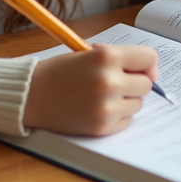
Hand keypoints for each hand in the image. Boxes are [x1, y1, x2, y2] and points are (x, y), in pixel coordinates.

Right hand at [23, 43, 157, 135]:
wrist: (31, 95)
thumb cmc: (60, 71)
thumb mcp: (89, 54)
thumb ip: (118, 59)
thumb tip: (149, 71)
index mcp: (106, 57)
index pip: (149, 57)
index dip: (147, 64)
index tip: (142, 70)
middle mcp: (109, 81)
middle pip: (146, 85)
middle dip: (135, 83)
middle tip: (116, 82)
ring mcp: (107, 107)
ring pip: (138, 104)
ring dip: (126, 100)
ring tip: (102, 96)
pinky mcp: (102, 127)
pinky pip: (127, 121)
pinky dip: (118, 116)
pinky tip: (98, 108)